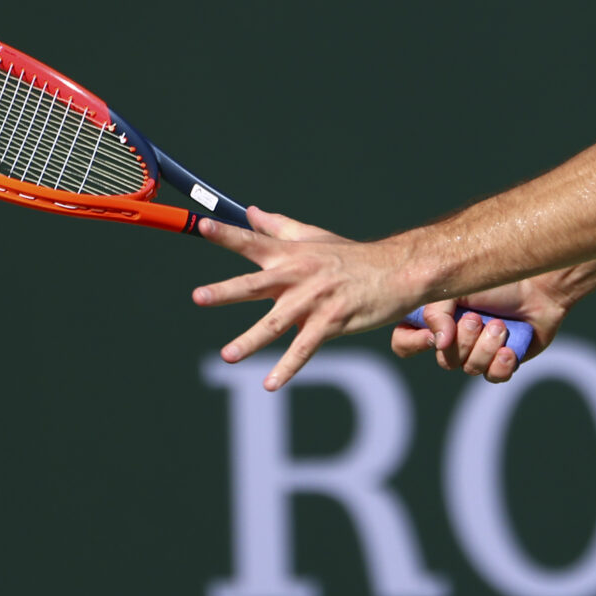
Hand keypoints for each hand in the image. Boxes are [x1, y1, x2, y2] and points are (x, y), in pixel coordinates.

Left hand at [193, 206, 404, 390]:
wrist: (396, 271)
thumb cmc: (352, 257)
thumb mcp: (314, 237)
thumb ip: (278, 227)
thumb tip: (249, 212)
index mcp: (291, 254)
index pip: (253, 242)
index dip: (227, 234)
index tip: (203, 226)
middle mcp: (298, 275)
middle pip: (256, 284)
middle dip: (226, 291)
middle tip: (199, 296)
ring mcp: (314, 300)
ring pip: (276, 323)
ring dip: (251, 340)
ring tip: (227, 356)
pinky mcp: (332, 322)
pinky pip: (305, 348)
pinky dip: (288, 367)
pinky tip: (270, 383)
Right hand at [391, 278, 568, 382]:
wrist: (540, 284)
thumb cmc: (497, 278)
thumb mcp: (458, 285)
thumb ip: (436, 311)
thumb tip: (438, 344)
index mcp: (436, 316)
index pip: (404, 342)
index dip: (413, 344)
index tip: (433, 334)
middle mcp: (453, 336)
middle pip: (443, 359)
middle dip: (464, 339)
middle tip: (480, 317)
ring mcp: (478, 350)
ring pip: (469, 369)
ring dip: (486, 347)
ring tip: (501, 325)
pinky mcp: (502, 361)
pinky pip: (492, 377)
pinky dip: (501, 364)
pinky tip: (510, 349)